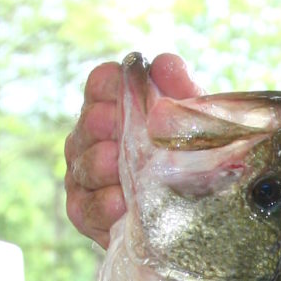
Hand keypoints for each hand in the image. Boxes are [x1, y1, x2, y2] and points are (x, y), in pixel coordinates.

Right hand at [63, 51, 197, 246]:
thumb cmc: (190, 160)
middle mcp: (92, 137)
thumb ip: (181, 91)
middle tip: (116, 127)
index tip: (129, 91)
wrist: (196, 216)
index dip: (112, 85)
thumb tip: (164, 64)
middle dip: (103, 124)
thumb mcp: (193, 124)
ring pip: (84, 165)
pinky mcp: (86, 212)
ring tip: (117, 166)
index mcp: (115, 107)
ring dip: (101, 165)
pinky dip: (103, 204)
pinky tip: (120, 203)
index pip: (102, 83)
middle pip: (89, 122)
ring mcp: (85, 174)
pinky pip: (87, 207)